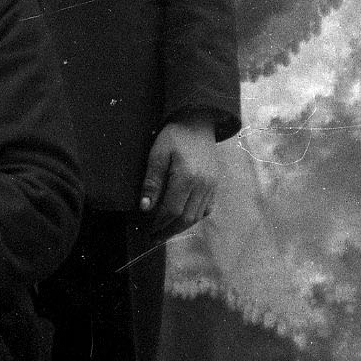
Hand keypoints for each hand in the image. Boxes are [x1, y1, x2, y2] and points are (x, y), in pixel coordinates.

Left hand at [139, 119, 218, 233]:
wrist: (198, 123)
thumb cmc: (174, 136)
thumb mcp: (157, 154)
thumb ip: (152, 181)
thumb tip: (145, 207)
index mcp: (187, 177)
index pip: (172, 210)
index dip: (159, 223)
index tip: (148, 230)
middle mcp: (203, 185)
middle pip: (186, 218)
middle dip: (169, 230)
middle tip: (154, 237)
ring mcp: (212, 186)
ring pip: (197, 216)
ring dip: (181, 227)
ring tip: (165, 231)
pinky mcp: (216, 185)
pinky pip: (207, 209)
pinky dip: (194, 218)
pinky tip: (182, 219)